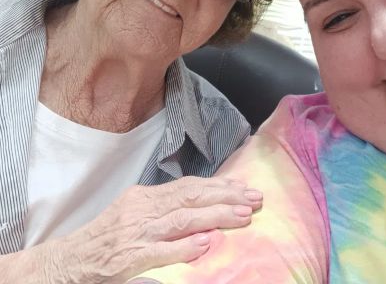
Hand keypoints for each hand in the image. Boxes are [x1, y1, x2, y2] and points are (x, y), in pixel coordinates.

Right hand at [51, 176, 262, 283]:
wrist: (70, 260)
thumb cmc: (107, 236)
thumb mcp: (136, 212)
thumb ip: (166, 208)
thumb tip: (201, 205)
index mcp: (146, 196)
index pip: (189, 186)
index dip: (219, 187)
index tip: (244, 188)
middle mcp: (143, 209)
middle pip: (191, 197)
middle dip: (226, 197)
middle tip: (255, 198)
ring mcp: (137, 232)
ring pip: (182, 219)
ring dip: (216, 217)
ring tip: (243, 216)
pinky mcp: (129, 257)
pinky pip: (160, 251)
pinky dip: (185, 247)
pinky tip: (206, 244)